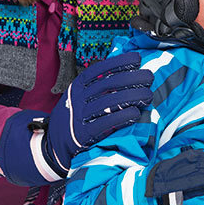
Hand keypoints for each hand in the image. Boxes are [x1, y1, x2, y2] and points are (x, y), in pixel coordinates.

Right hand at [44, 52, 152, 169]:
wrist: (54, 145)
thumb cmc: (73, 118)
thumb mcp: (79, 97)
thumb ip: (96, 87)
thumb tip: (124, 71)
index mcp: (77, 86)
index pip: (98, 70)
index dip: (118, 62)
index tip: (137, 59)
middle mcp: (77, 98)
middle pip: (107, 84)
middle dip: (131, 78)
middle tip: (149, 77)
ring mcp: (79, 116)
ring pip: (108, 102)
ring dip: (131, 97)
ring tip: (148, 95)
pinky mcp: (83, 134)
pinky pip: (105, 123)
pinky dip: (122, 117)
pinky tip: (136, 113)